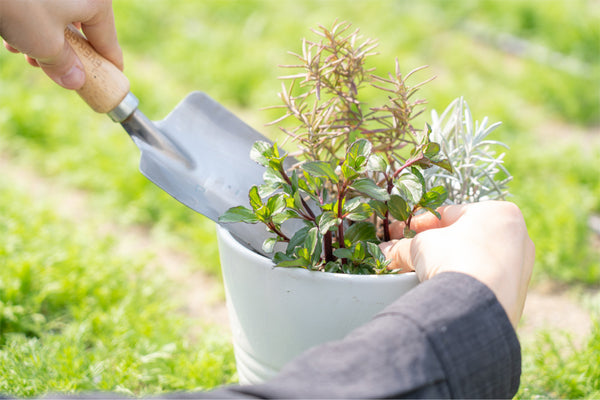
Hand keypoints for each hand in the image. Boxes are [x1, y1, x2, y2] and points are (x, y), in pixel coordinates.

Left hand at [0, 0, 121, 89]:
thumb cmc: (19, 5)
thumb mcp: (45, 45)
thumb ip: (65, 66)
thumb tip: (75, 80)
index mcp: (96, 2)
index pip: (108, 41)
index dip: (109, 64)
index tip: (112, 78)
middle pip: (81, 29)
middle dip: (64, 53)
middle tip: (49, 68)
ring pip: (59, 17)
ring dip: (43, 40)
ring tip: (23, 53)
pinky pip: (45, 5)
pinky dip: (32, 21)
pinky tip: (12, 35)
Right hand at [380, 201, 534, 328]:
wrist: (478, 305)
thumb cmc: (454, 259)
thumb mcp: (421, 246)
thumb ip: (403, 247)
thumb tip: (385, 252)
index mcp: (498, 212)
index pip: (450, 213)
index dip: (421, 223)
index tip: (402, 232)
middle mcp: (517, 235)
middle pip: (465, 236)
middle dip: (437, 245)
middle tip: (412, 254)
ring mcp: (522, 266)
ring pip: (477, 259)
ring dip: (451, 264)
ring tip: (425, 275)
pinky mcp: (518, 294)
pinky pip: (485, 281)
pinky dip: (466, 283)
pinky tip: (446, 291)